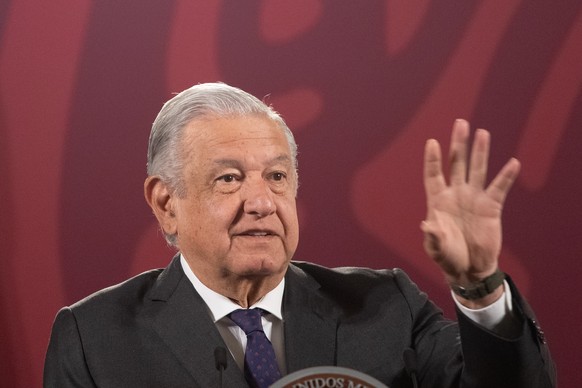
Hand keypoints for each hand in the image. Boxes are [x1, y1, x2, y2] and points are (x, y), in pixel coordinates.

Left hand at [421, 119, 519, 298]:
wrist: (469, 268)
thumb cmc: (448, 257)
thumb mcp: (436, 249)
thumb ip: (433, 236)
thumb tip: (426, 225)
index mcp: (438, 201)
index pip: (433, 174)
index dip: (432, 159)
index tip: (432, 142)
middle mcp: (456, 194)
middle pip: (456, 164)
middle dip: (458, 144)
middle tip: (461, 123)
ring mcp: (474, 198)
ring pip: (477, 169)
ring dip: (480, 152)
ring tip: (483, 133)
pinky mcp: (491, 207)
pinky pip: (499, 188)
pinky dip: (506, 176)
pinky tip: (513, 163)